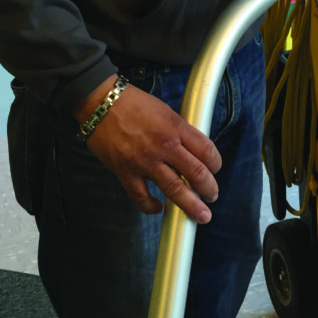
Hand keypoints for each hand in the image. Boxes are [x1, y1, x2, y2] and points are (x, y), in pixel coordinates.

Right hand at [75, 77, 221, 221]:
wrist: (101, 102)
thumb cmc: (133, 102)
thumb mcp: (165, 111)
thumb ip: (179, 131)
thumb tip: (191, 149)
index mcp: (176, 128)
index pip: (206, 151)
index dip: (216, 164)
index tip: (216, 170)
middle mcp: (165, 146)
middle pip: (196, 173)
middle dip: (209, 189)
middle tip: (212, 196)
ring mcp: (145, 162)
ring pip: (174, 190)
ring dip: (191, 205)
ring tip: (200, 214)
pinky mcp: (126, 173)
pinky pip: (142, 197)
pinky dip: (151, 206)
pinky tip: (158, 208)